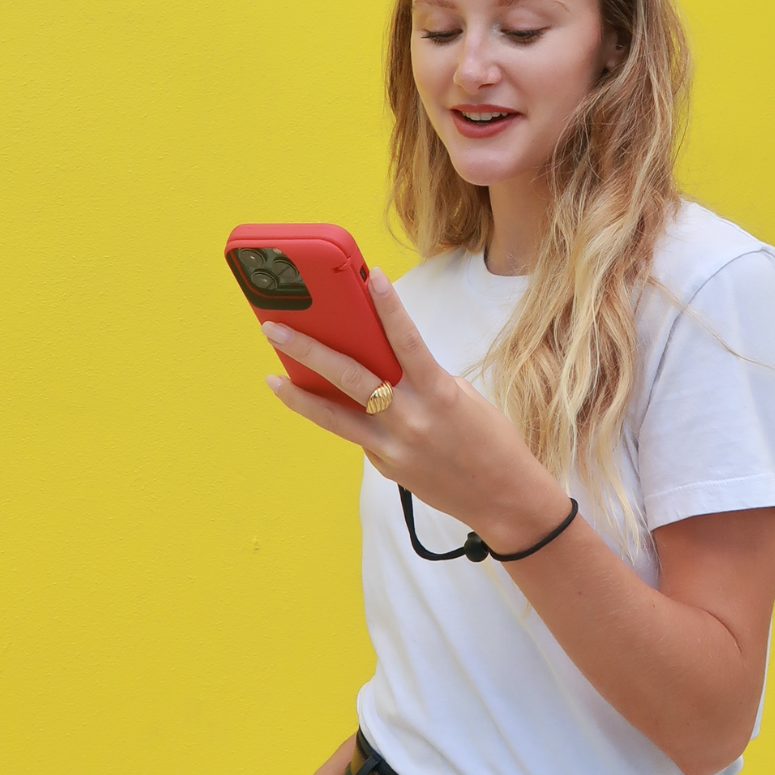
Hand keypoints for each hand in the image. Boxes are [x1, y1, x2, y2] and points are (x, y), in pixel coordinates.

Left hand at [261, 269, 571, 553]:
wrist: (503, 498)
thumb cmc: (489, 441)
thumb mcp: (462, 398)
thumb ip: (421, 379)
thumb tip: (381, 366)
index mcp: (438, 393)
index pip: (407, 340)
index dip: (388, 306)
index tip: (370, 277)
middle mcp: (410, 418)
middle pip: (349, 377)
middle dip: (308, 350)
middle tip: (275, 329)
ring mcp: (394, 446)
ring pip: (335, 416)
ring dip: (300, 395)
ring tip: (272, 377)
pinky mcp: (386, 466)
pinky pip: (357, 435)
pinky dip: (340, 417)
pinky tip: (325, 405)